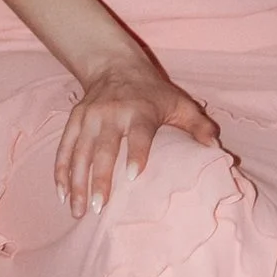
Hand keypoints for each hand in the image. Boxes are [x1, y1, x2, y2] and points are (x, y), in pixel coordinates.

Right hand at [54, 52, 220, 213]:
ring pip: (80, 153)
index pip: (139, 133)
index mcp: (140, 110)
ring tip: (78, 210)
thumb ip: (198, 125)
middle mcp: (111, 113)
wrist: (115, 65)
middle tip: (99, 207)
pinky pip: (64, 149)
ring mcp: (89, 117)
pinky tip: (62, 195)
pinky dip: (61, 172)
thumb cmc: (153, 92)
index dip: (136, 153)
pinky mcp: (74, 121)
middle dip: (99, 179)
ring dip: (77, 183)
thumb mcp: (179, 103)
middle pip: (103, 149)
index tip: (134, 176)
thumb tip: (216, 148)